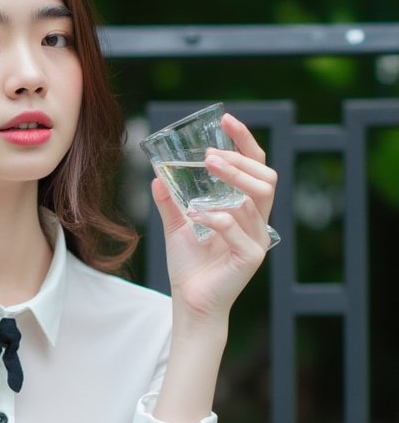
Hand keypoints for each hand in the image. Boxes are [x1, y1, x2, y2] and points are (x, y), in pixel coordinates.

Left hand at [152, 113, 276, 326]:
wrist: (190, 303)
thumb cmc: (189, 267)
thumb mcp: (177, 226)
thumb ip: (171, 201)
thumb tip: (157, 174)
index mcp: (247, 210)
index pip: (257, 168)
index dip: (247, 142)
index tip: (227, 120)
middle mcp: (258, 222)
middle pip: (266, 178)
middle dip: (241, 160)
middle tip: (211, 154)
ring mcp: (258, 239)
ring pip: (256, 198)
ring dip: (232, 179)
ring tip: (207, 169)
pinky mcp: (250, 257)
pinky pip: (236, 227)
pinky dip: (215, 217)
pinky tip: (195, 216)